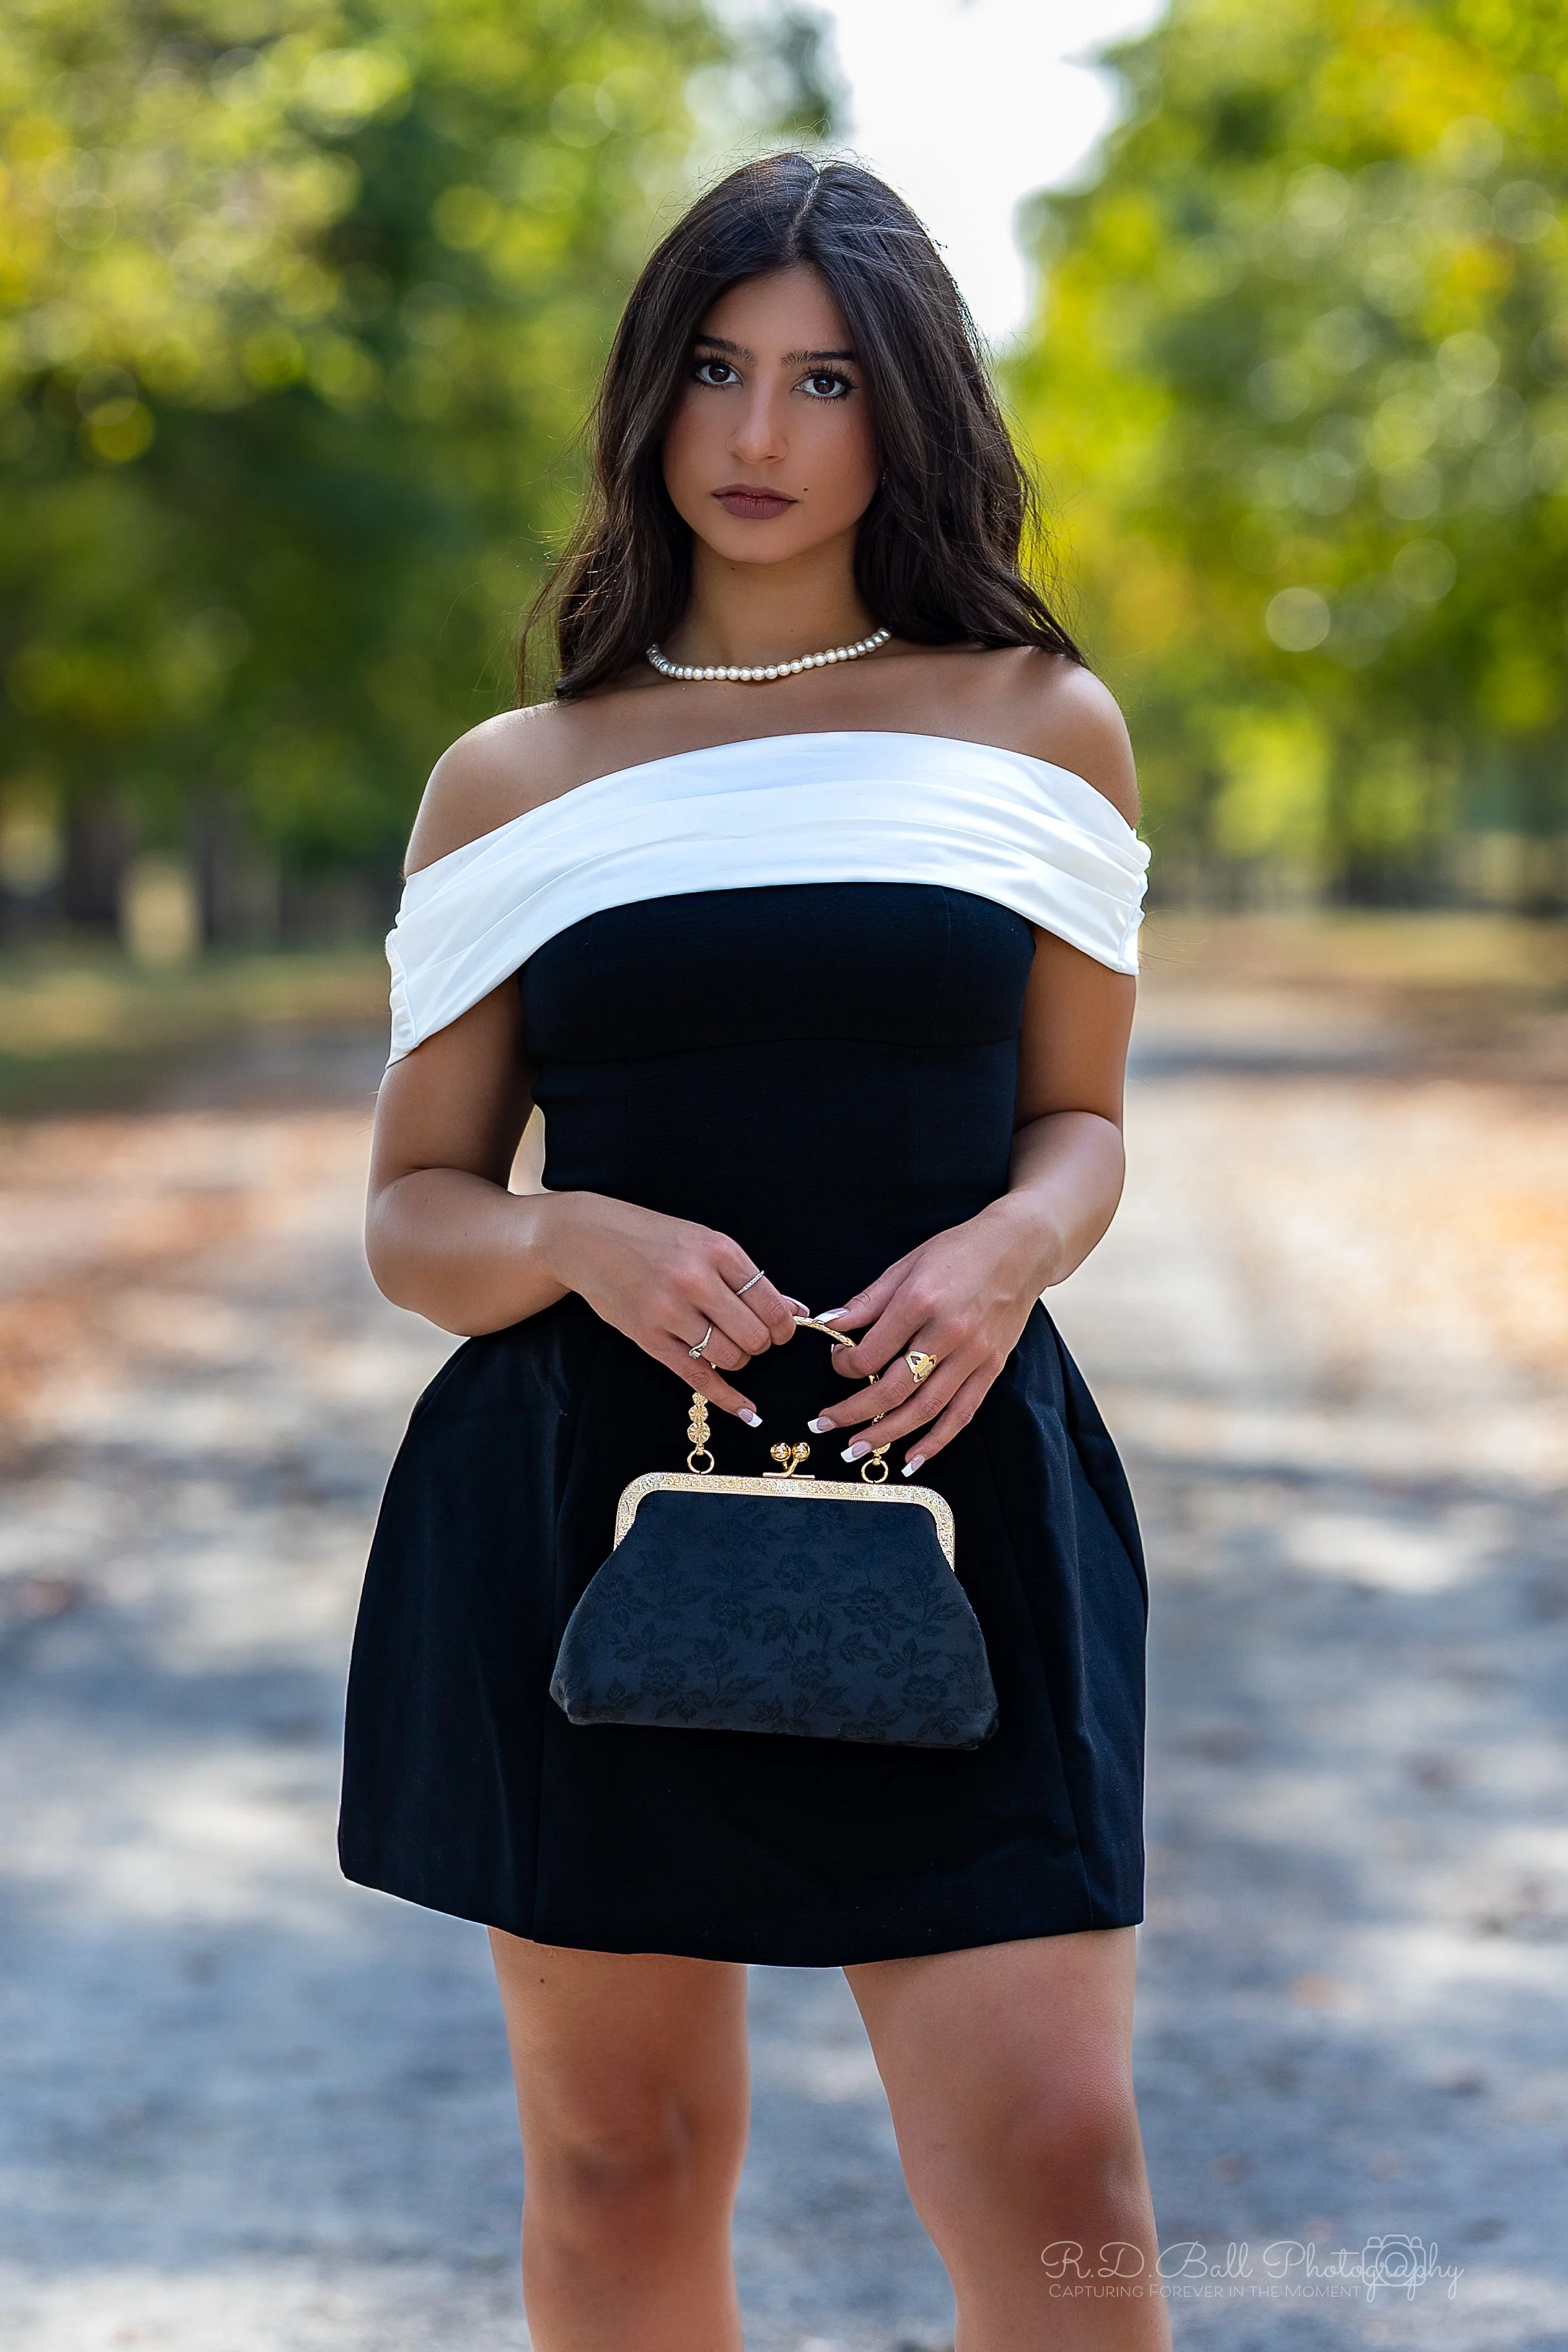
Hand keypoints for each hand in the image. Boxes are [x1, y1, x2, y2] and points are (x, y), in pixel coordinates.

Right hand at [542, 1192, 801, 1420]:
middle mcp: (695, 1280)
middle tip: (751, 1338)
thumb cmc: (653, 1238)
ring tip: (726, 1346)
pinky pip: (697, 1377)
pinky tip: (745, 1411)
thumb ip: (748, 1278)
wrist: (589, 1239)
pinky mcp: (648, 1337)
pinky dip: (726, 1397)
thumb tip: (796, 1311)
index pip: (771, 1303)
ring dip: (738, 1360)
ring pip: (730, 1358)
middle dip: (761, 1344)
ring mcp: (669, 1311)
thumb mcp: (705, 1242)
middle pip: (754, 1335)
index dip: (784, 1326)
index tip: (781, 1330)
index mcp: (717, 1250)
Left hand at [803, 1202, 1052, 1472]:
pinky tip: (913, 1458)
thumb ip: (868, 1301)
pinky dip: (936, 1441)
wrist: (1021, 1247)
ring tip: (857, 1451)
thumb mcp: (907, 1264)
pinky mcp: (991, 1368)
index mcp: (920, 1302)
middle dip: (853, 1413)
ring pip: (925, 1409)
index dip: (845, 1366)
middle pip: (893, 1389)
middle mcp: (947, 1333)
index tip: (838, 1363)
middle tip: (826, 1425)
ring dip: (887, 1435)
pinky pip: (962, 1413)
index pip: (871, 1353)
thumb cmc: (961, 1250)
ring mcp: (973, 1355)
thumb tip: (829, 1324)